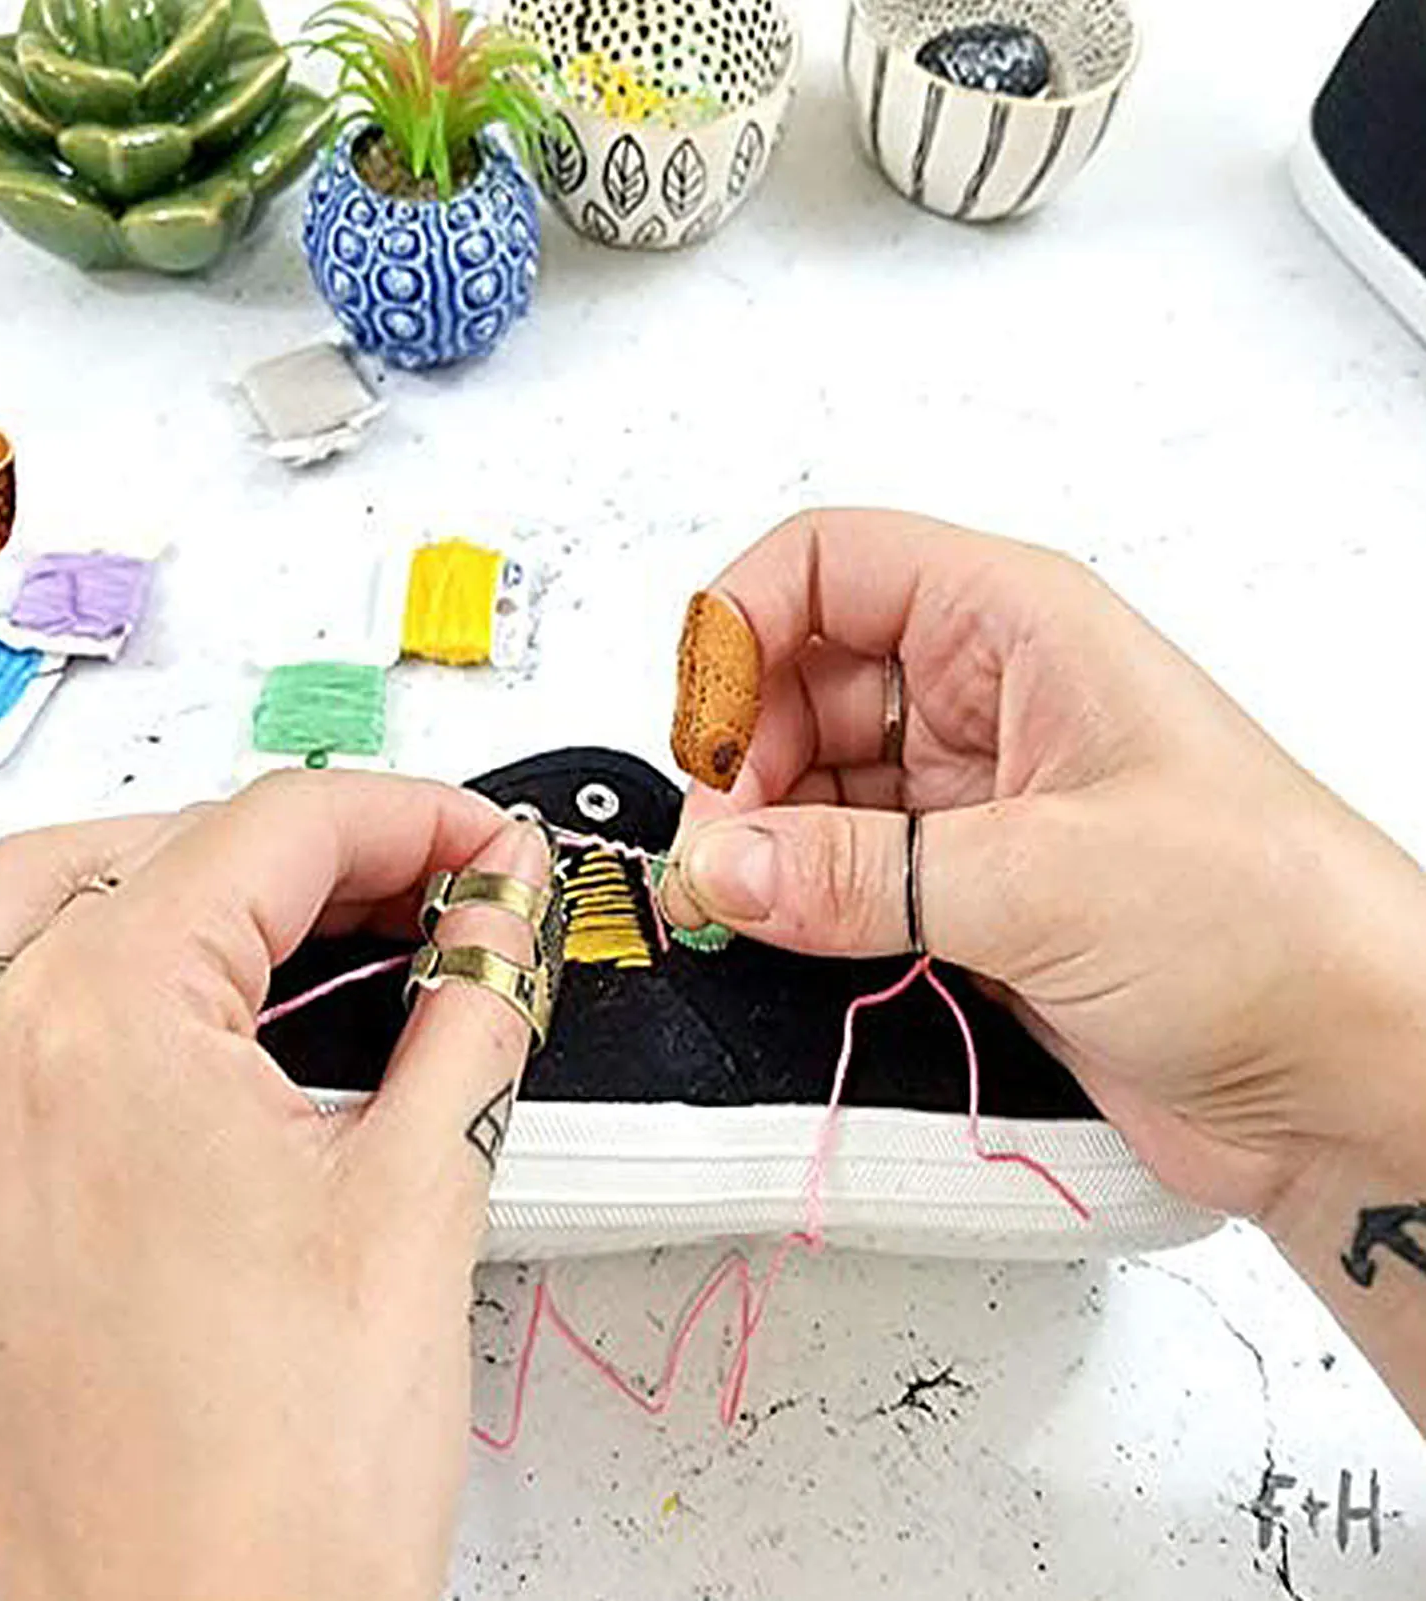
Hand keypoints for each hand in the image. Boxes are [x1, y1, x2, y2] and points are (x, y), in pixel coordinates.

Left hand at [0, 775, 549, 1600]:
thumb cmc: (289, 1474)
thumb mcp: (423, 1189)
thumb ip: (476, 1000)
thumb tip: (503, 904)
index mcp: (116, 1026)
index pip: (283, 832)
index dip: (413, 817)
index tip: (484, 848)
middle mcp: (8, 1060)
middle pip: (179, 853)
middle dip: (334, 849)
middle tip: (448, 892)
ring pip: (49, 902)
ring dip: (182, 866)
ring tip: (305, 894)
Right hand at [662, 510, 1425, 1222]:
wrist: (1353, 1074)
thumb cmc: (1278, 924)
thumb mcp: (1050, 879)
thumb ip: (864, 873)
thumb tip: (725, 864)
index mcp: (1020, 627)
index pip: (829, 566)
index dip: (742, 629)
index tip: (702, 733)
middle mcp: (989, 698)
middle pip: (800, 678)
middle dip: (741, 758)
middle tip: (721, 853)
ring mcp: (975, 798)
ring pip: (813, 780)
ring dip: (762, 838)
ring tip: (744, 903)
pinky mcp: (968, 892)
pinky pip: (844, 869)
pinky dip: (797, 899)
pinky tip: (783, 933)